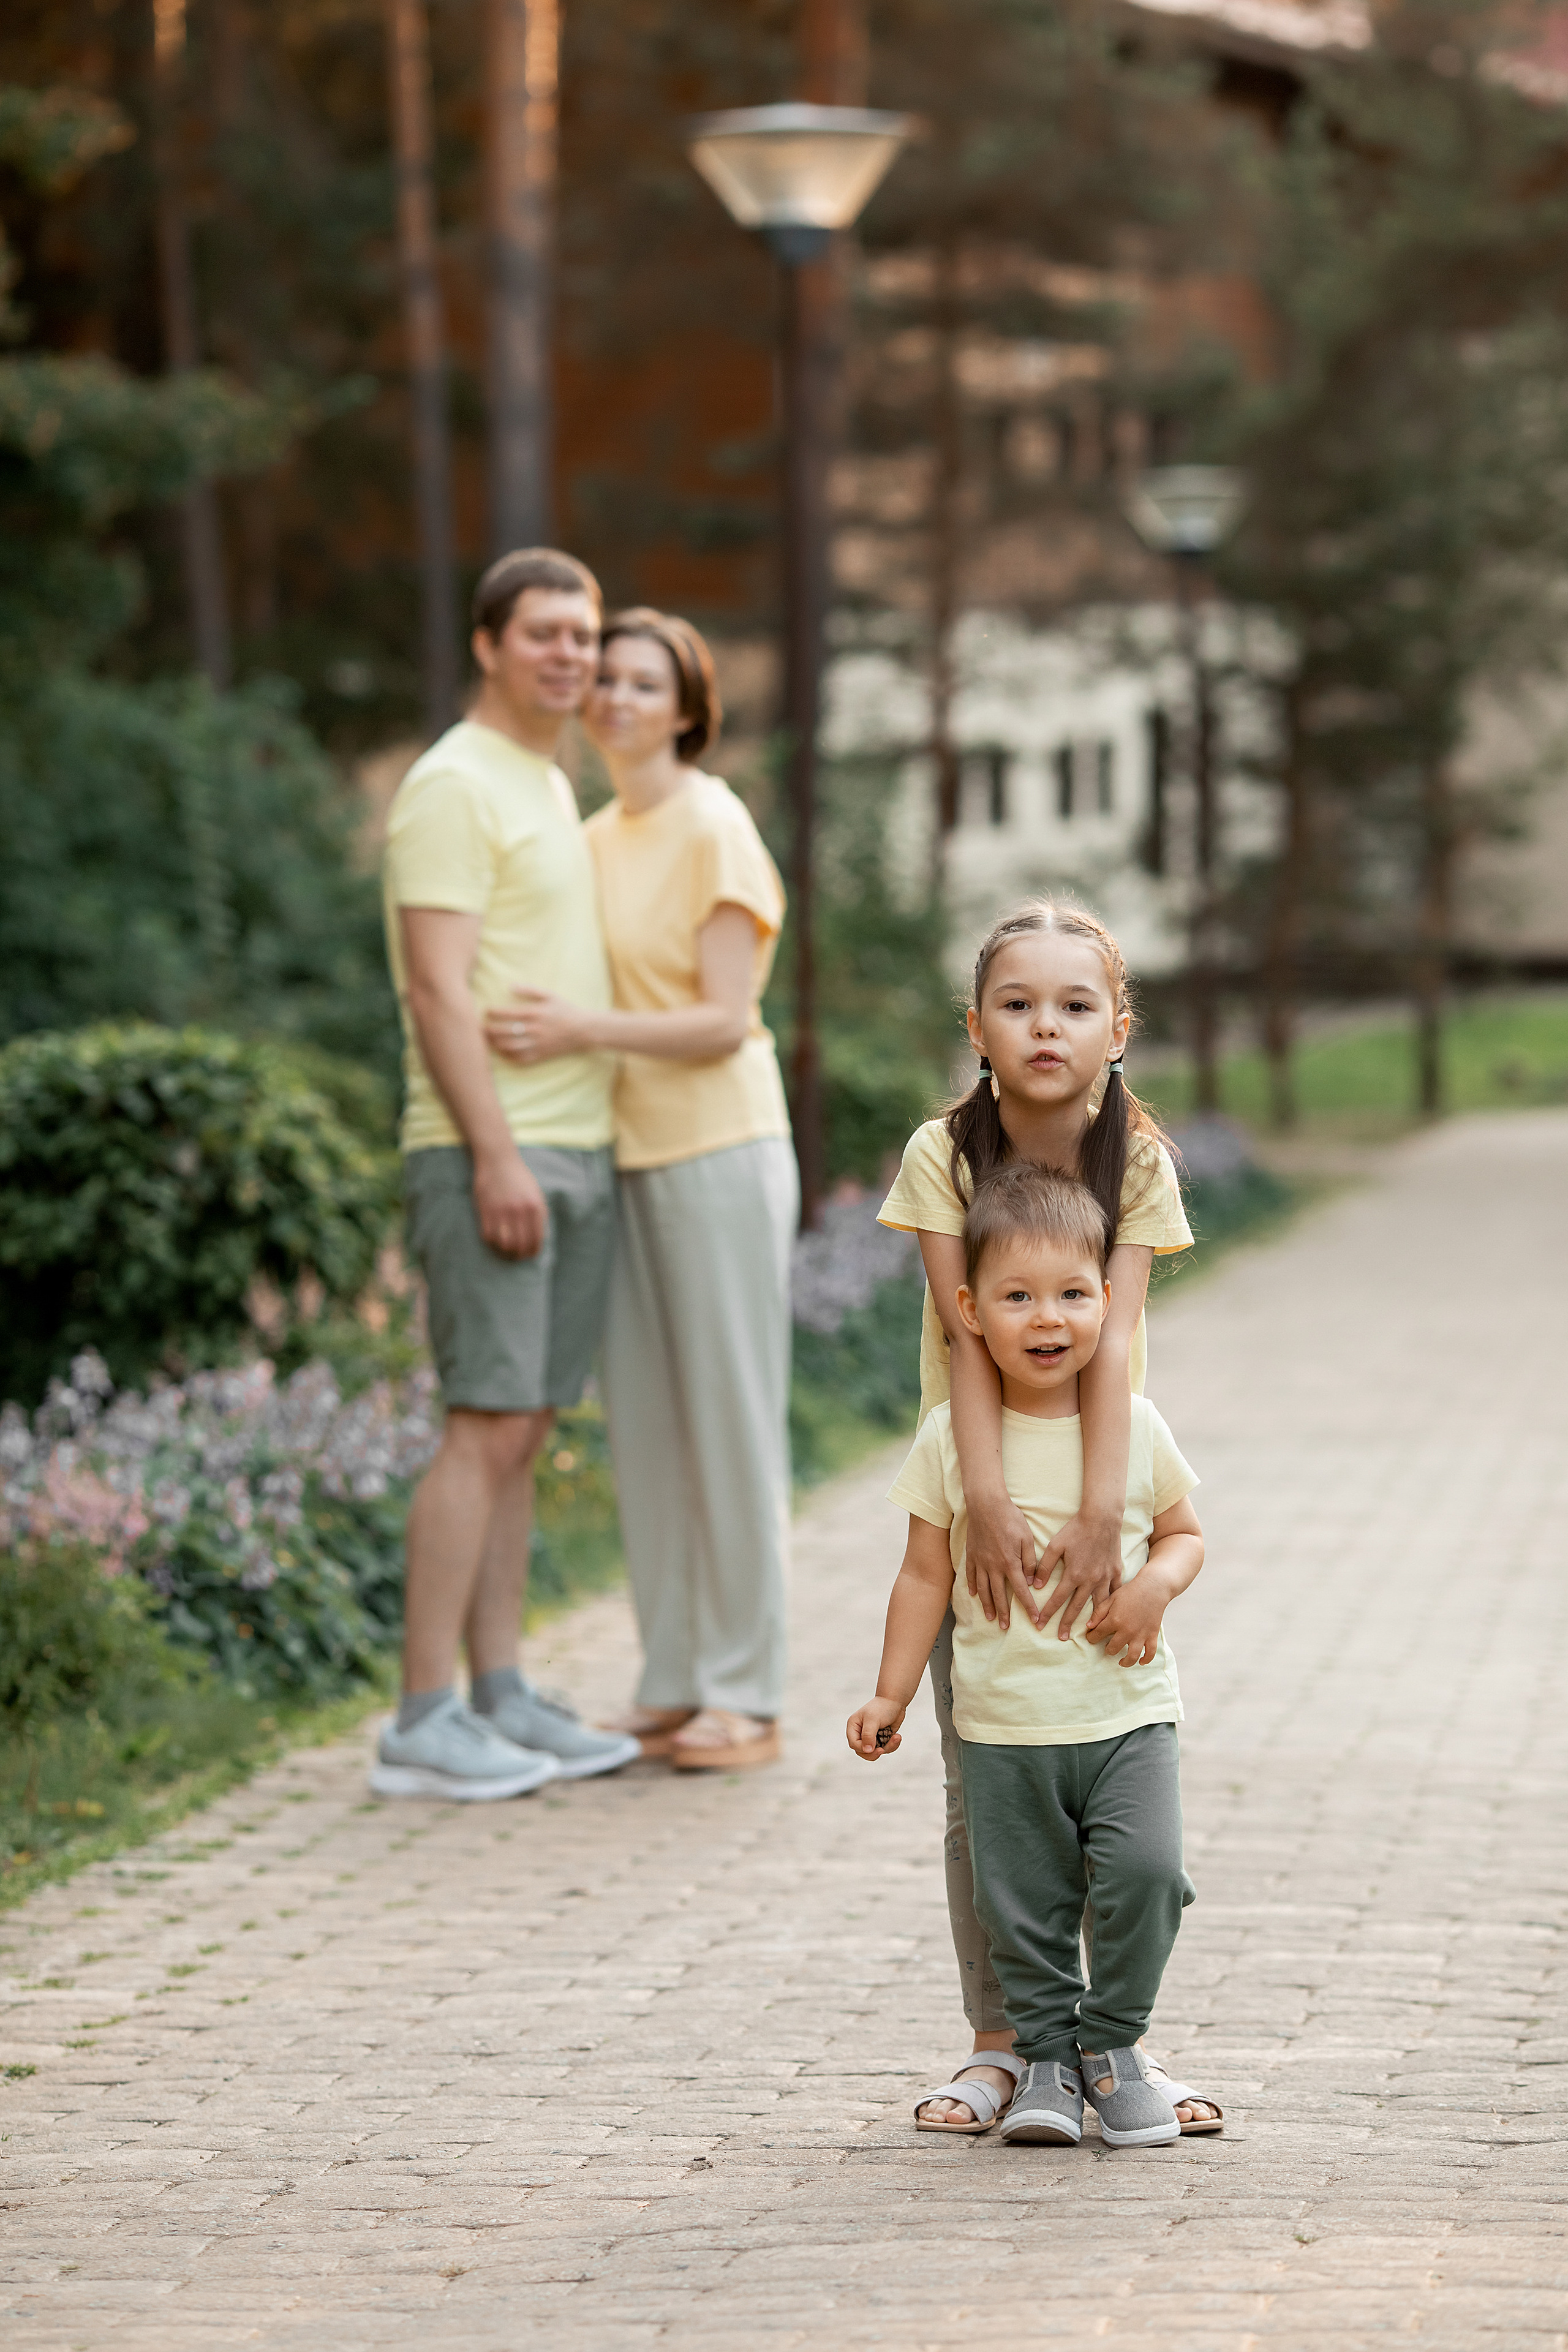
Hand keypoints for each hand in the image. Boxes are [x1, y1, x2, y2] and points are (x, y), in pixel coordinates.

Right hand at [473, 1147, 548, 1259]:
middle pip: (521, 1245)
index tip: (530, 1255)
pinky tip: (495, 1242)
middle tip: (517, 1257)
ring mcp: (502, 1211)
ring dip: (505, 1253)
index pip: (536, 1239)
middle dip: (520, 1255)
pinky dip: (492, 1243)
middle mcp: (520, 1211)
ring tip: (506, 1253)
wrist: (498, 1159)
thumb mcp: (536, 1193)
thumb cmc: (518, 1177)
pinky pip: (489, 1236)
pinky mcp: (486, 1210)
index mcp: (535, 1207)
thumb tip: (537, 1238)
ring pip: (504, 1244)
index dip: (533, 1252)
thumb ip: (538, 1214)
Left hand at [483, 987, 594, 1064]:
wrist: (584, 1029)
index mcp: (535, 1013)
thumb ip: (530, 990)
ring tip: (488, 1039)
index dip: (494, 1013)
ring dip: (495, 1044)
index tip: (486, 1011)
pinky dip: (509, 1057)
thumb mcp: (550, 995)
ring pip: (510, 1047)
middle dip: (490, 1029)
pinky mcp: (541, 1055)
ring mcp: (537, 1044)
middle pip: (505, 1031)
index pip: (508, 1013)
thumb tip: (510, 986)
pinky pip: (521, 1059)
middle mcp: (534, 1029)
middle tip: (481, 1027)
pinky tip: (502, 1052)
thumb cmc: (566, 1010)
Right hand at [846, 1695, 905, 1758]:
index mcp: (854, 1726)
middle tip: (883, 1750)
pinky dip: (892, 1745)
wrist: (895, 1701)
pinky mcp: (881, 1739)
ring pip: (875, 1752)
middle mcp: (860, 1733)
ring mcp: (871, 1737)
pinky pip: (884, 1749)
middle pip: (862, 1751)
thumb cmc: (882, 1707)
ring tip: (897, 1737)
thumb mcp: (873, 1720)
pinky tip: (897, 1736)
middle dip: (874, 1753)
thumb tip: (867, 1751)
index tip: (876, 1748)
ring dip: (887, 1747)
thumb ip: (868, 1735)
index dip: (863, 1748)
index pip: (854, 1744)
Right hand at [964, 1487, 1048, 1631]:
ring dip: (987, 1605)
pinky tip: (974, 1595)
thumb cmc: (1010, 1518)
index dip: (1028, 1607)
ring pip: (983, 1589)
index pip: (1021, 1591)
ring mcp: (981, 1562)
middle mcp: (994, 1567)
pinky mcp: (971, 1554)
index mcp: (1011, 1563)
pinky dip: (973, 1587)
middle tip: (1005, 1627)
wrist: (986, 1504)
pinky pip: (971, 1575)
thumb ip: (1030, 1561)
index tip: (1035, 1620)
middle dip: (1004, 1613)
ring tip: (990, 1618)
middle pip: (999, 1595)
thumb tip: (1032, 1581)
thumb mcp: (1027, 1538)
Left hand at [1036, 1511, 1122, 1641]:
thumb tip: (1034, 1585)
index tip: (1039, 1624)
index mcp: (1073, 1574)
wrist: (1102, 1518)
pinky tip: (1110, 1613)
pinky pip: (1115, 1593)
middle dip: (1066, 1623)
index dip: (1047, 1613)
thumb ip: (1044, 1566)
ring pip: (1098, 1604)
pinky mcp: (1115, 1573)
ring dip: (1092, 1619)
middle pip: (1076, 1607)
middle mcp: (1090, 1580)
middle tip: (1060, 1638)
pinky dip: (1111, 1604)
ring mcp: (1105, 1578)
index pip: (1057, 1599)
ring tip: (1089, 1632)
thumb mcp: (1055, 1545)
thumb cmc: (1076, 1530)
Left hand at [1086, 1570, 1170, 1667]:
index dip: (1091, 1638)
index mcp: (1114, 1620)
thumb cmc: (1130, 1592)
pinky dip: (1145, 1660)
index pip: (1097, 1635)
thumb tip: (1088, 1627)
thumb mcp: (1111, 1599)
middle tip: (1107, 1647)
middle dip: (1108, 1649)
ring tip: (1121, 1662)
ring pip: (1131, 1656)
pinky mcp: (1152, 1635)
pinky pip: (1150, 1653)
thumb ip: (1099, 1613)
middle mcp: (1127, 1630)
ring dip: (1125, 1662)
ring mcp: (1140, 1634)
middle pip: (1113, 1649)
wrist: (1153, 1587)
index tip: (1091, 1638)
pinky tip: (1140, 1662)